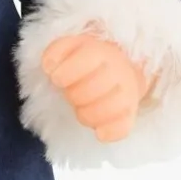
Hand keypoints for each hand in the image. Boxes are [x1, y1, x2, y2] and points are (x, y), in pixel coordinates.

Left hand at [40, 32, 155, 142]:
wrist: (118, 69)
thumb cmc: (86, 61)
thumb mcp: (69, 48)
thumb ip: (55, 52)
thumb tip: (50, 67)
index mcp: (101, 52)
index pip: (87, 59)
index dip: (65, 73)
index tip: (56, 79)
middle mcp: (118, 70)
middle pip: (93, 89)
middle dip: (74, 95)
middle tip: (70, 94)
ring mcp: (128, 92)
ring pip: (109, 109)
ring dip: (86, 115)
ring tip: (80, 109)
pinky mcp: (130, 113)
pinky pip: (123, 127)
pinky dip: (109, 132)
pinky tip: (98, 132)